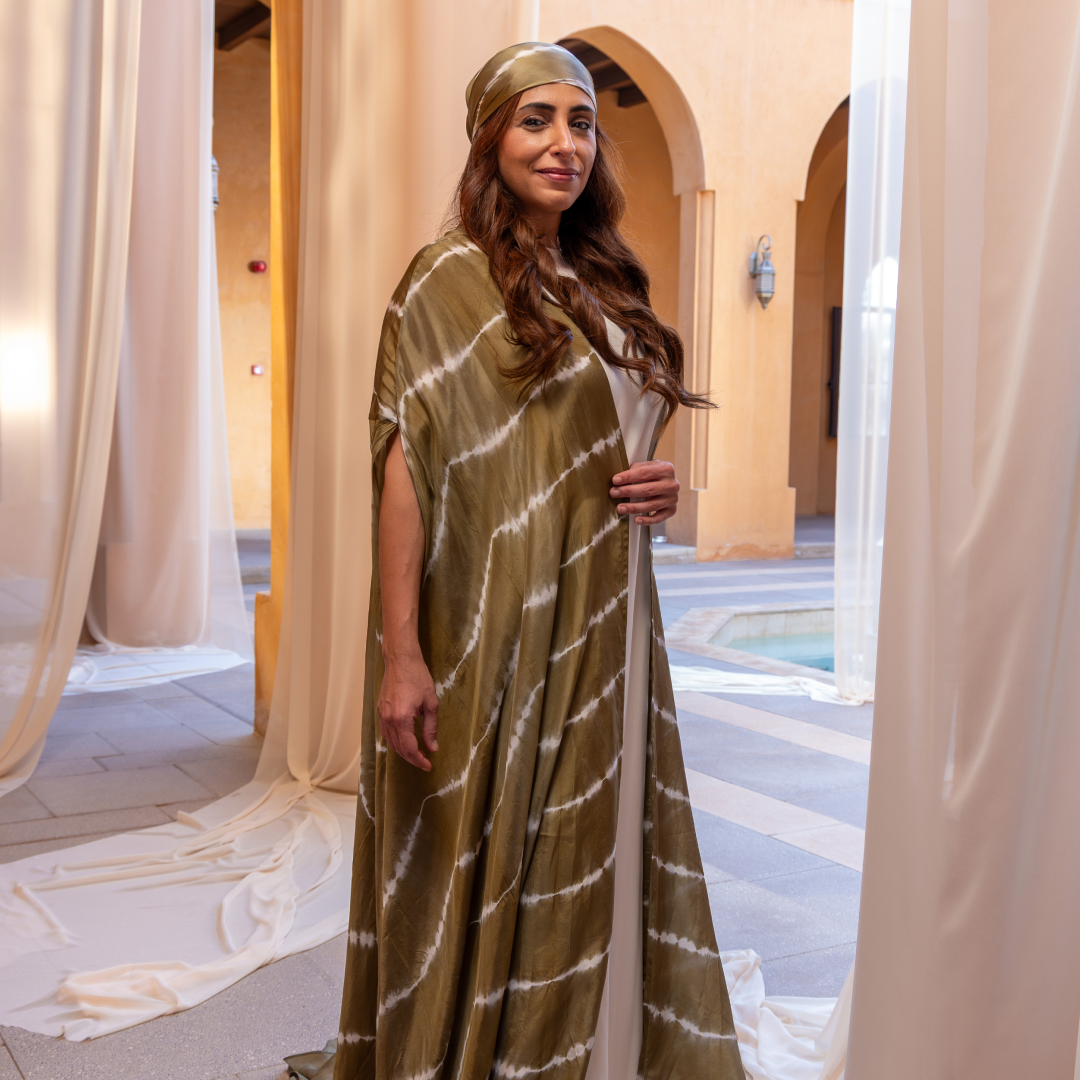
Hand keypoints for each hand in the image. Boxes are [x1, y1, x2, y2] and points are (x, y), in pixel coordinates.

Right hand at [377, 652, 438, 770]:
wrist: (401, 660)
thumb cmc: (418, 677)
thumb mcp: (431, 704)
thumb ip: (431, 728)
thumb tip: (432, 747)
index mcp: (402, 718)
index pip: (409, 748)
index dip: (419, 760)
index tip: (428, 765)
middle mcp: (388, 719)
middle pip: (399, 748)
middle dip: (412, 758)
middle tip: (425, 762)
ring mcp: (382, 715)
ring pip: (390, 742)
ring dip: (403, 751)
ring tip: (417, 754)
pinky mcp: (380, 710)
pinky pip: (386, 732)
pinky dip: (395, 741)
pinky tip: (405, 741)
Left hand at [610, 460, 679, 524]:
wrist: (668, 482)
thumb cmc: (654, 474)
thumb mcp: (647, 466)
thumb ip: (635, 469)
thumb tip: (619, 479)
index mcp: (666, 469)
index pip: (644, 473)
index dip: (628, 476)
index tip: (615, 480)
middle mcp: (672, 484)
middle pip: (647, 489)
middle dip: (628, 492)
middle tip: (614, 493)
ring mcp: (673, 498)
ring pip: (651, 505)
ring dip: (633, 507)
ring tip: (620, 508)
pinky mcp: (672, 510)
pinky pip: (659, 518)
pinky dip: (647, 520)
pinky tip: (636, 519)